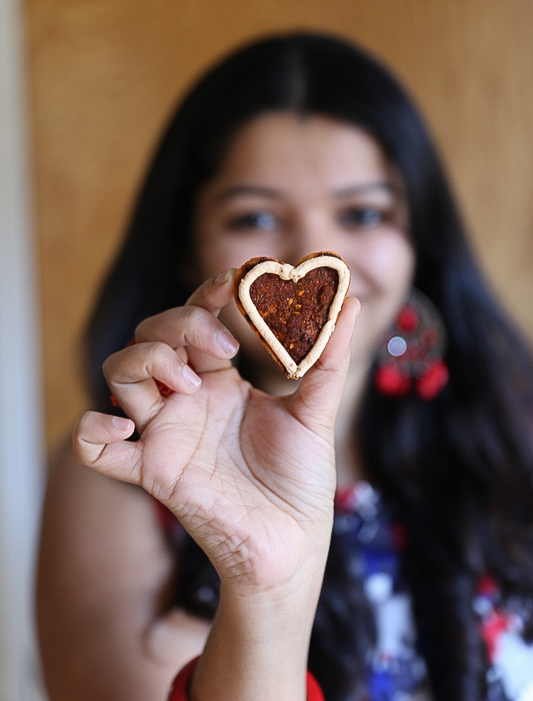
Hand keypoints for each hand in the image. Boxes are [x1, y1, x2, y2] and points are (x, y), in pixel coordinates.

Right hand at [73, 270, 359, 592]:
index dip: (207, 293)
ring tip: (190, 382)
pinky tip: (122, 427)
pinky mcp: (153, 470)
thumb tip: (353, 300)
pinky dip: (92, 432)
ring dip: (146, 360)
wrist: (292, 543)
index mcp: (222, 381)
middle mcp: (187, 399)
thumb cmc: (301, 480)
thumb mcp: (317, 412)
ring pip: (121, 372)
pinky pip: (97, 450)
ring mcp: (166, 431)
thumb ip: (329, 358)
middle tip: (225, 345)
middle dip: (181, 324)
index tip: (236, 281)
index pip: (197, 318)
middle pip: (152, 335)